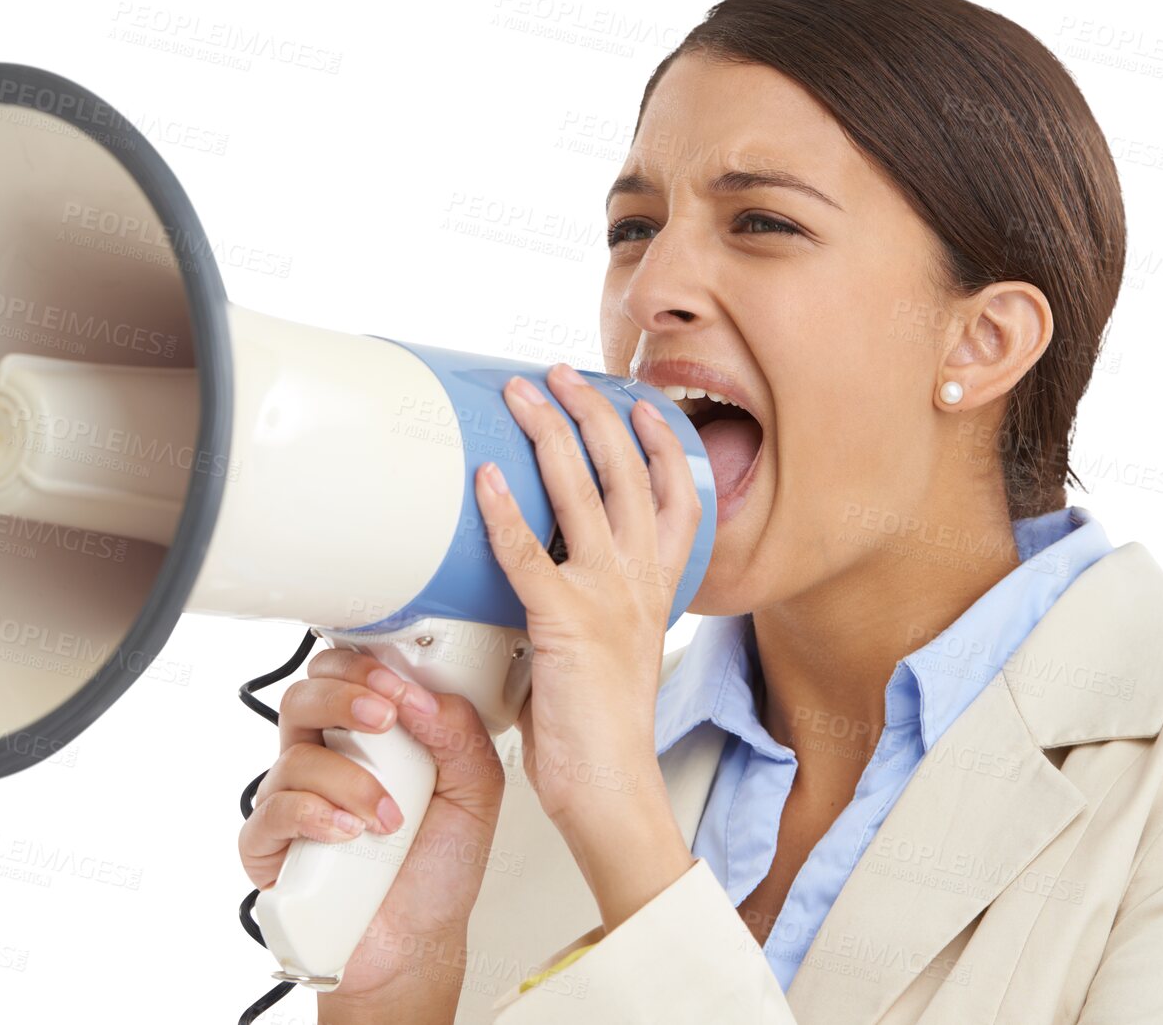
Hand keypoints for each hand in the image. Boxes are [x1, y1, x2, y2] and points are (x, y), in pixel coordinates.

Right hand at [238, 648, 506, 1008]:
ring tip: (388, 817)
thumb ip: (460, 735)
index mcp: (366, 736)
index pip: (343, 673)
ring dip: (349, 779)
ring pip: (295, 754)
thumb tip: (425, 696)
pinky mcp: (269, 845)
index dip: (363, 667)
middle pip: (304, 696)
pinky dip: (314, 816)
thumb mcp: (475, 792)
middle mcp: (323, 758)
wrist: (417, 940)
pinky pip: (273, 811)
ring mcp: (292, 799)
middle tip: (384, 719)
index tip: (401, 688)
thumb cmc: (436, 866)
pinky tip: (348, 834)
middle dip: (344, 696)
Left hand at [476, 362, 703, 830]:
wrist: (609, 788)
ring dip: (550, 433)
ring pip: (583, 491)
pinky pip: (529, 551)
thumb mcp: (614, 652)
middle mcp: (639, 582)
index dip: (662, 443)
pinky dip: (504, 510)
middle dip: (595, 413)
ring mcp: (605, 597)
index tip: (641, 404)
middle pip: (628, 473)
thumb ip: (591, 605)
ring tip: (523, 394)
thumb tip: (549, 573)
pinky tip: (484, 477)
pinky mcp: (563, 621)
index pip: (678, 497)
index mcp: (657, 588)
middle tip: (563, 374)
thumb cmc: (603, 731)